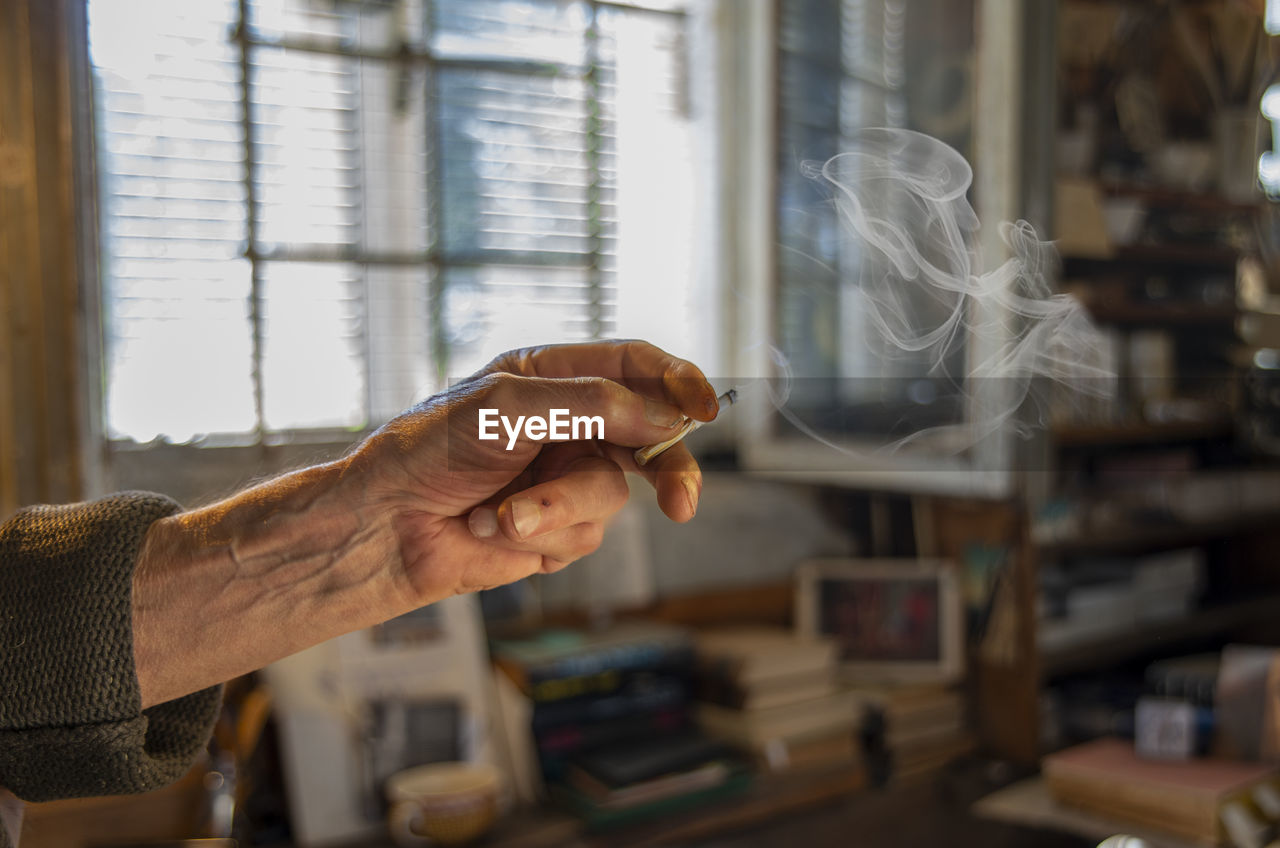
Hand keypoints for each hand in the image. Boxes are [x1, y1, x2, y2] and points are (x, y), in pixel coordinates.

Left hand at [348, 340, 719, 604]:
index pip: (636, 367)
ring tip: (505, 514)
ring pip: (612, 494)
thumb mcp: (510, 407)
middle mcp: (568, 424)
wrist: (384, 525)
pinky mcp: (555, 529)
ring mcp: (564, 478)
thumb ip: (594, 405)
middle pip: (651, 437)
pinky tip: (492, 527)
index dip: (677, 383)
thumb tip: (666, 417)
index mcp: (554, 376)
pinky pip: (583, 534)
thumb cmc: (430, 449)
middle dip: (667, 469)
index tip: (707, 407)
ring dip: (558, 507)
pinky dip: (540, 532)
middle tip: (681, 501)